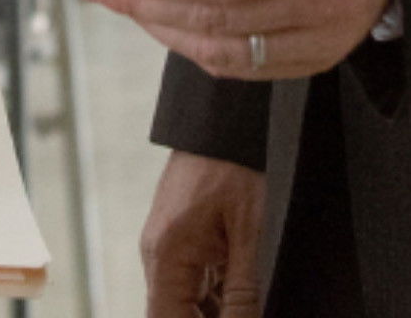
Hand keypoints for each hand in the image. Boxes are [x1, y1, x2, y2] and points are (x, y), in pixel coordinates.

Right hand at [140, 151, 265, 317]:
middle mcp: (159, 255)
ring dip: (219, 309)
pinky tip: (247, 292)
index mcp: (167, 255)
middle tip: (247, 308)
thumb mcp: (251, 231)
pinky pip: (197, 281)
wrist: (225, 114)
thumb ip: (243, 291)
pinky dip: (220, 295)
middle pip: (176, 314)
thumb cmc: (238, 162)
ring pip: (188, 302)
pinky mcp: (183, 239)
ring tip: (249, 296)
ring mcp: (169, 247)